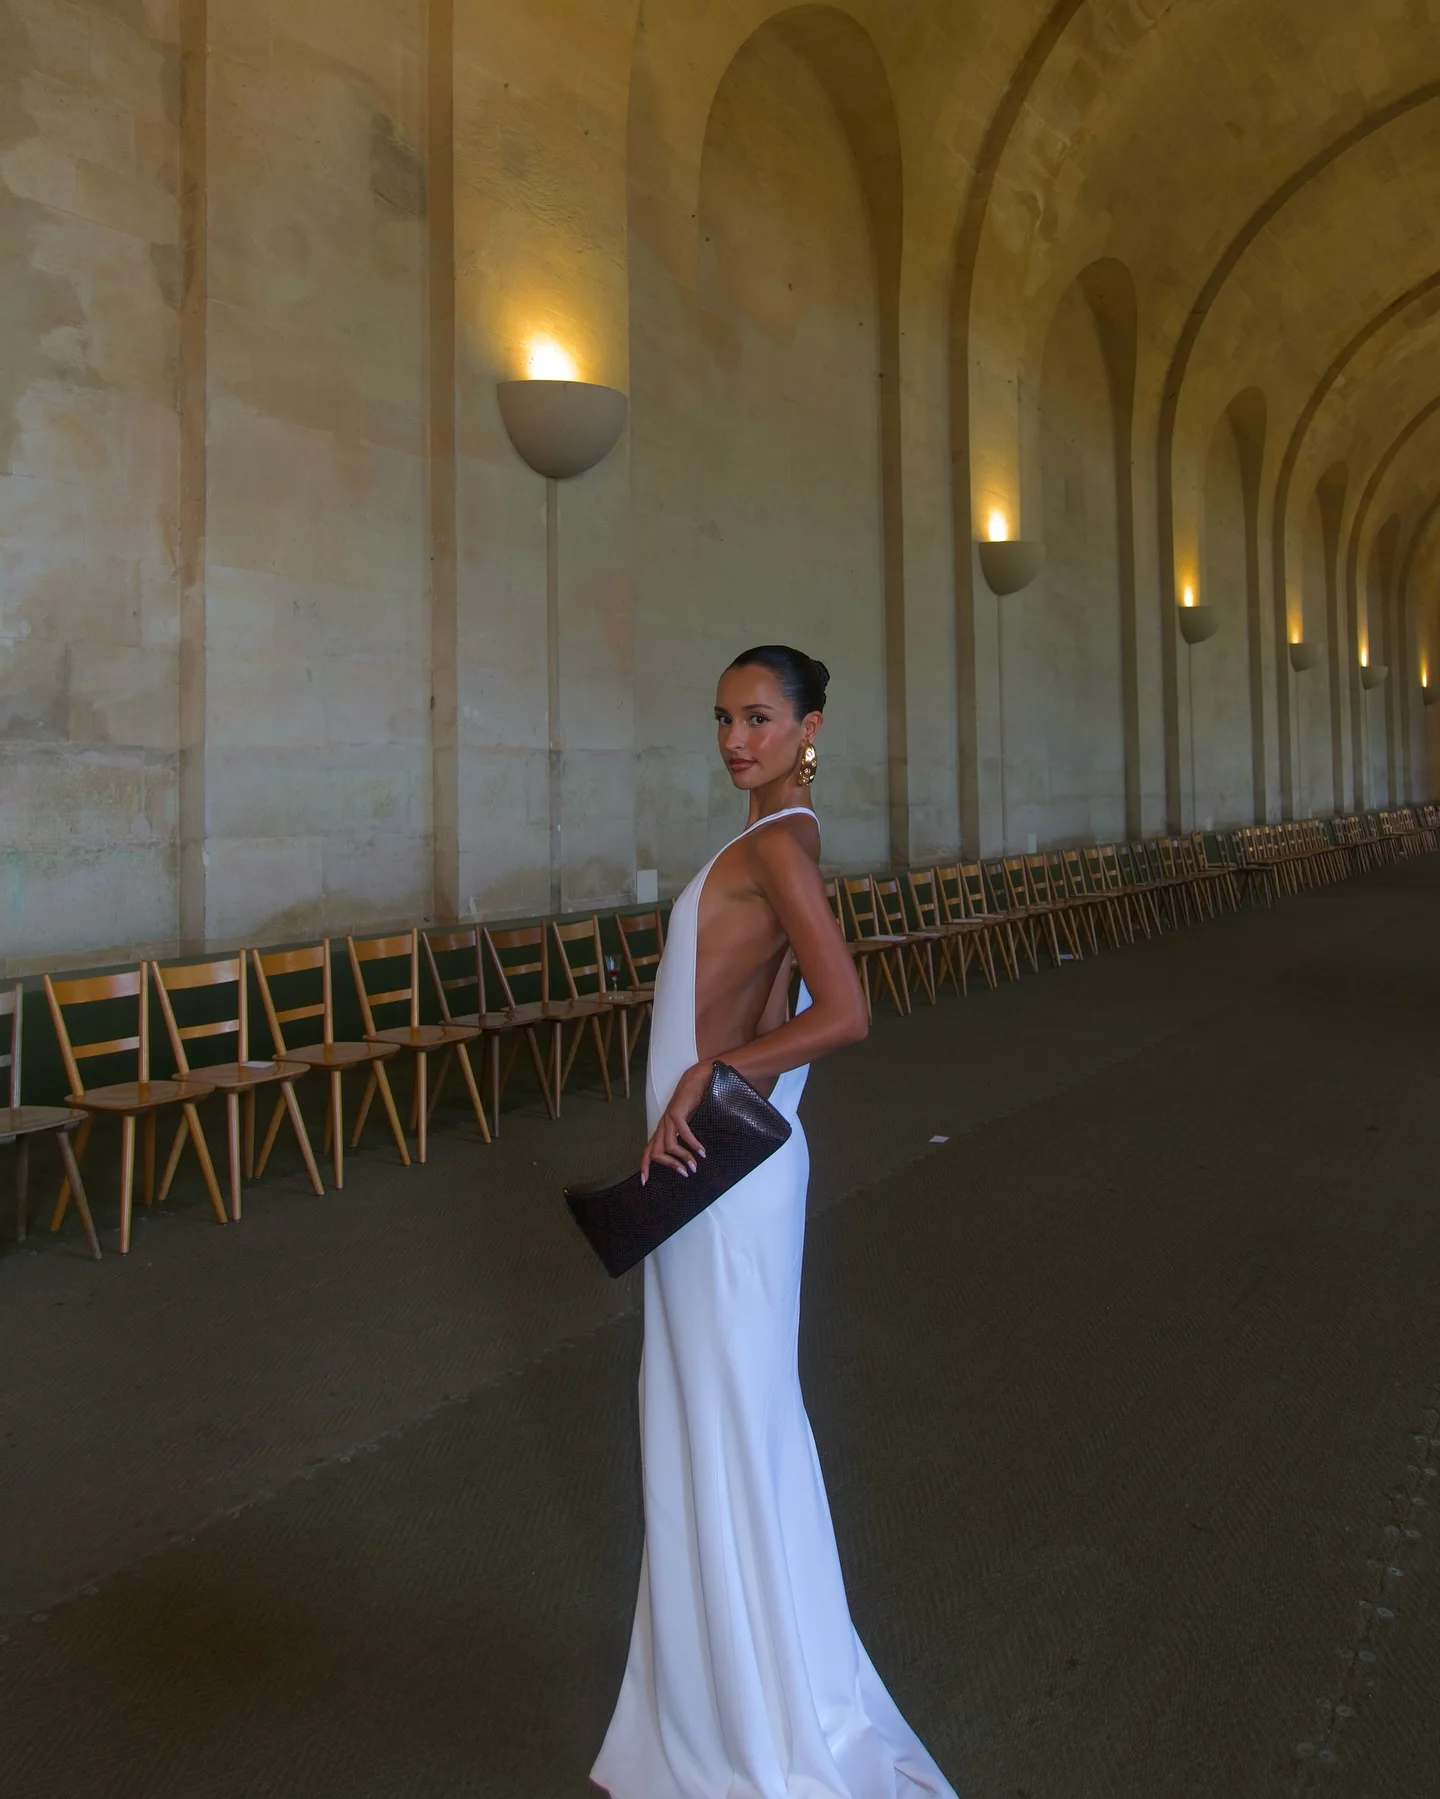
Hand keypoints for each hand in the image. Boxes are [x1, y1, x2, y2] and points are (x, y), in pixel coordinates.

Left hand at [641, 1062, 711, 1183]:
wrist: (695, 1080)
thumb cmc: (691, 1103)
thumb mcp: (685, 1124)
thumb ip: (681, 1137)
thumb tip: (688, 1157)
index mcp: (661, 1130)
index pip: (648, 1151)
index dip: (644, 1166)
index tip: (644, 1181)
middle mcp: (662, 1125)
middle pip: (656, 1152)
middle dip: (670, 1166)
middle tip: (684, 1173)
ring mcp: (668, 1119)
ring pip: (669, 1146)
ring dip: (683, 1158)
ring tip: (695, 1165)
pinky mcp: (677, 1113)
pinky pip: (682, 1133)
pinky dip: (692, 1144)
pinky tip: (701, 1151)